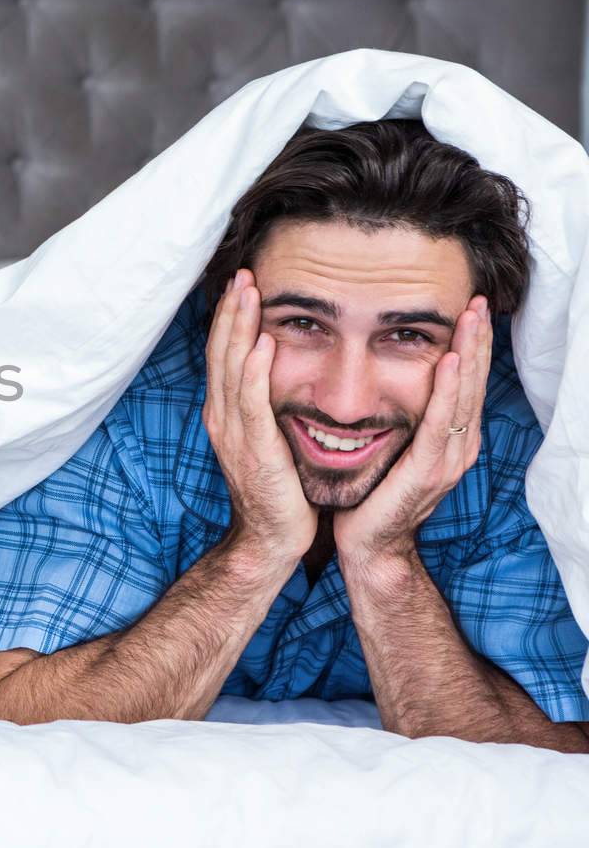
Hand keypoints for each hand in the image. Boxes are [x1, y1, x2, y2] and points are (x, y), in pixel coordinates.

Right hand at [202, 269, 316, 562]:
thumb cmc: (278, 490)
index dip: (231, 318)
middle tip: (243, 273)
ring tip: (248, 292)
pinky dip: (254, 369)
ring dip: (240, 327)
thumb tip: (280, 371)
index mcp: (226, 413)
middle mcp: (222, 417)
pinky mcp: (254, 448)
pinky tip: (263, 343)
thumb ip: (266, 405)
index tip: (244, 283)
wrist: (271, 538)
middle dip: (231, 311)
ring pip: (232, 367)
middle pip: (221, 352)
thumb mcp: (268, 438)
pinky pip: (251, 401)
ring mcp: (234, 432)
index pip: (224, 354)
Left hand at [335, 297, 490, 563]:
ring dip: (469, 353)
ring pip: (463, 396)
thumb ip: (401, 419)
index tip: (470, 308)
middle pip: (473, 384)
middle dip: (477, 341)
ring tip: (472, 318)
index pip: (465, 384)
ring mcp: (447, 460)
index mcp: (448, 439)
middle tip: (480, 301)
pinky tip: (450, 360)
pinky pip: (440, 422)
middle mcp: (457, 447)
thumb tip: (390, 382)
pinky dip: (447, 389)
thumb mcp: (391, 447)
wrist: (367, 546)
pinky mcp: (428, 470)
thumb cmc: (372, 495)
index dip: (471, 346)